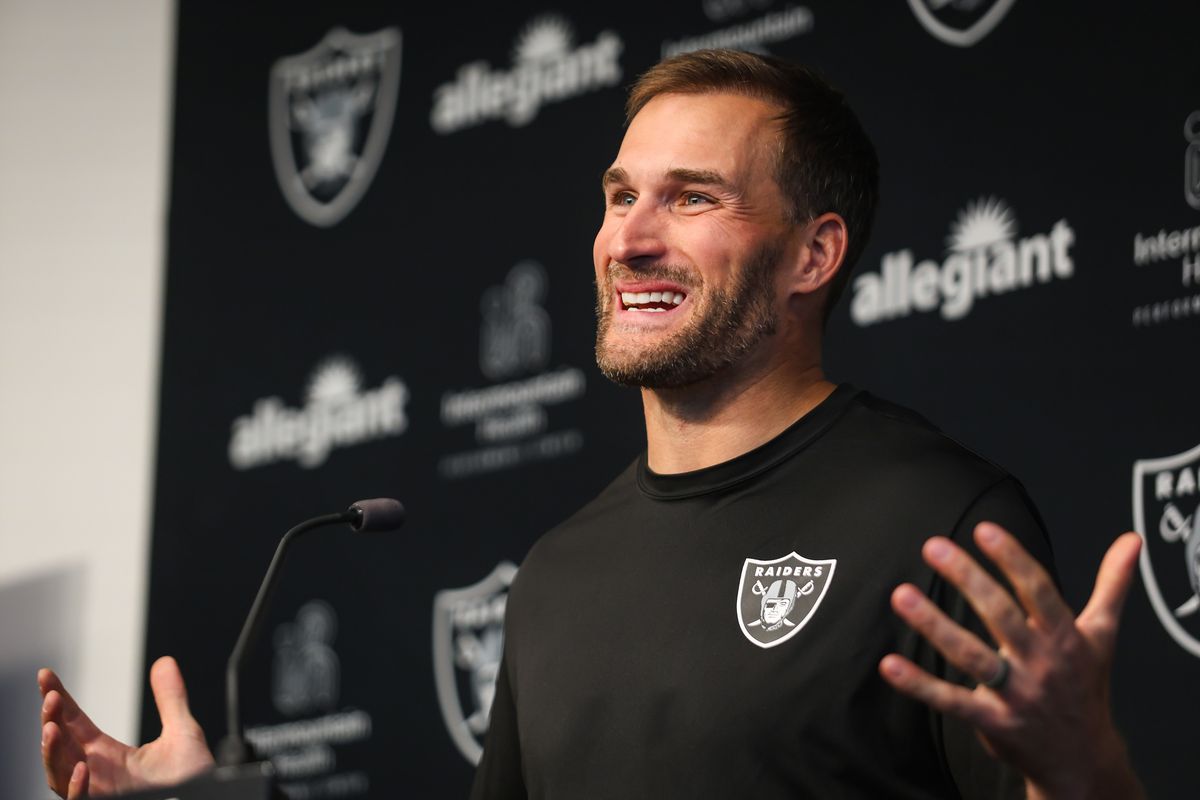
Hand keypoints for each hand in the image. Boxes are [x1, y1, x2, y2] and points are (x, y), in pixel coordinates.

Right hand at [40, 656, 215, 798]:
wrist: (205, 798)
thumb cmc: (189, 778)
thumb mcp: (181, 731)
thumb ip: (170, 699)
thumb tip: (165, 662)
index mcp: (107, 755)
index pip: (74, 724)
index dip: (60, 701)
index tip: (46, 675)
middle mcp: (97, 774)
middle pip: (61, 747)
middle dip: (51, 721)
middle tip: (51, 698)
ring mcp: (99, 792)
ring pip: (60, 776)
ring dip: (52, 752)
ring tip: (52, 728)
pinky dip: (76, 788)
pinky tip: (81, 768)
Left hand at [879, 522, 1144, 799]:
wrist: (1083, 760)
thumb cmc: (1086, 688)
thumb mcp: (1102, 635)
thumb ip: (1112, 584)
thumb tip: (1130, 541)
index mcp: (1066, 637)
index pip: (1038, 591)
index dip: (1013, 559)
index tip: (984, 529)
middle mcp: (1041, 663)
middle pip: (1001, 615)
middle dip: (968, 578)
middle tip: (933, 545)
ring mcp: (1016, 694)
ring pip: (972, 655)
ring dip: (935, 625)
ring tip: (902, 594)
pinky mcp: (992, 721)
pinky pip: (951, 701)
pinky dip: (919, 684)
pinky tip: (890, 665)